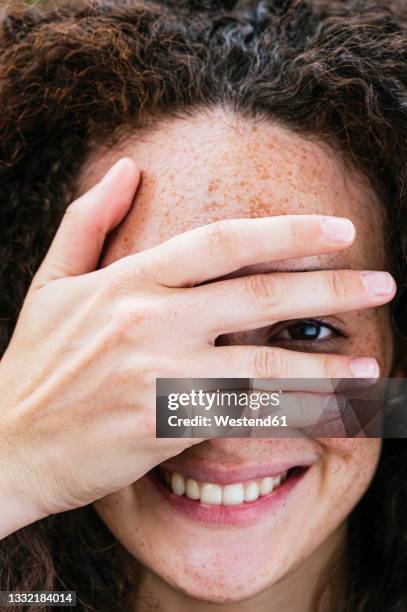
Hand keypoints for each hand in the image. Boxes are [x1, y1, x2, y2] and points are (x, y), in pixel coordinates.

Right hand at [0, 158, 395, 538]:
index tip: (337, 230)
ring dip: (323, 362)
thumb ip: (87, 221)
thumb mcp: (52, 284)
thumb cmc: (34, 365)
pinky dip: (285, 414)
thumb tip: (124, 168)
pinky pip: (242, 416)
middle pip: (258, 294)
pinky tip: (322, 414)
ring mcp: (159, 374)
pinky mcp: (165, 425)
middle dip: (329, 286)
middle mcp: (149, 320)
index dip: (286, 231)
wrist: (9, 446)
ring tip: (370, 362)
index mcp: (127, 281)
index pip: (221, 241)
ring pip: (263, 362)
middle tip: (382, 283)